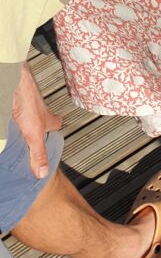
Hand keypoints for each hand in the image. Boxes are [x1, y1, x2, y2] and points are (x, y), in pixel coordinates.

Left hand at [11, 63, 61, 179]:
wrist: (14, 84)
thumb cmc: (27, 102)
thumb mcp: (34, 136)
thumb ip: (38, 154)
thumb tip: (43, 172)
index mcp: (48, 118)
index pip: (56, 124)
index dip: (53, 130)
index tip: (50, 139)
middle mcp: (39, 110)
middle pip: (42, 119)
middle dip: (36, 128)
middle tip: (28, 139)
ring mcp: (26, 104)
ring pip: (27, 115)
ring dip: (22, 123)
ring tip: (14, 134)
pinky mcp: (14, 102)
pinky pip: (14, 114)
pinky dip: (10, 119)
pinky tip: (7, 126)